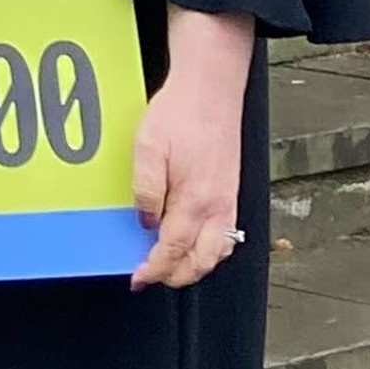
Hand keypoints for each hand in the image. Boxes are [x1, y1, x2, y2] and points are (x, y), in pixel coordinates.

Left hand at [130, 8, 256, 288]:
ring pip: (219, 253)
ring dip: (195, 266)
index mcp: (195, 200)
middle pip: (201, 262)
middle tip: (149, 275)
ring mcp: (228, 201)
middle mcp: (217, 207)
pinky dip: (212, 250)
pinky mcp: (232, 192)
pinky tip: (194, 243)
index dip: (154, 270)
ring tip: (169, 265)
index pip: (173, 251)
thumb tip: (146, 223)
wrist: (211, 90)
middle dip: (175, 276)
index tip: (138, 278)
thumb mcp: (148, 148)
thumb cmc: (179, 114)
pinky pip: (228, 235)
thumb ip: (146, 190)